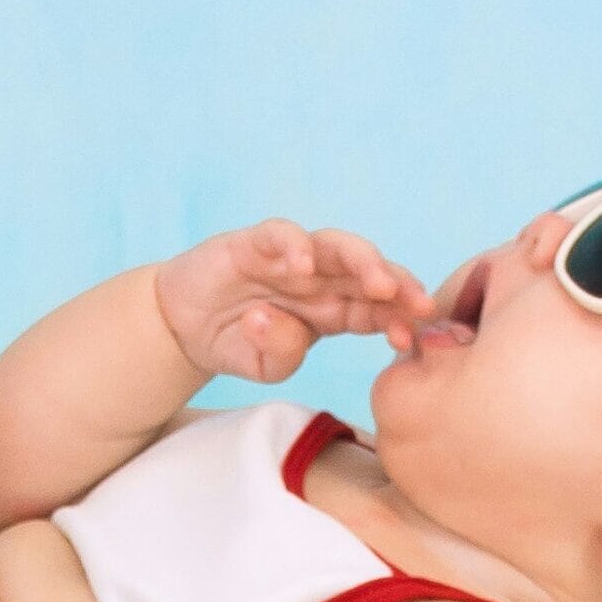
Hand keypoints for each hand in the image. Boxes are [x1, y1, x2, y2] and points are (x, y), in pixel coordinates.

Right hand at [154, 221, 434, 381]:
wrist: (183, 327)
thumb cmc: (236, 343)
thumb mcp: (264, 366)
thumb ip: (282, 354)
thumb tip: (283, 324)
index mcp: (335, 310)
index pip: (378, 309)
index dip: (399, 319)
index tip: (411, 339)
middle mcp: (322, 278)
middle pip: (370, 274)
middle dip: (400, 286)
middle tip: (418, 305)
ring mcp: (292, 258)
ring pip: (338, 247)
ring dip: (365, 261)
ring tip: (379, 283)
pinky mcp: (256, 243)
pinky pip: (281, 235)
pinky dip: (294, 246)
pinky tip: (302, 266)